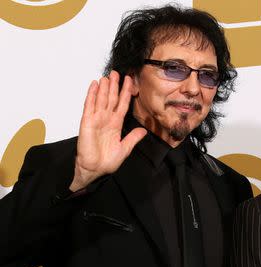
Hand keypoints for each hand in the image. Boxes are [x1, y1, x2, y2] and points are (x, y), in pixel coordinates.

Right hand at [70, 71, 146, 191]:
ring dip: (104, 87)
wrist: (95, 169)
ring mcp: (96, 119)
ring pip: (101, 99)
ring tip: (108, 75)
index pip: (122, 105)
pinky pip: (90, 106)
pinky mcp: (87, 122)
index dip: (126, 93)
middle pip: (111, 99)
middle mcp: (106, 119)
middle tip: (117, 73)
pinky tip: (94, 85)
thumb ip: (133, 138)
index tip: (130, 81)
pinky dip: (91, 95)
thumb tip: (143, 131)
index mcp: (116, 124)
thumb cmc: (108, 161)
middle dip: (115, 86)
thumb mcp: (125, 148)